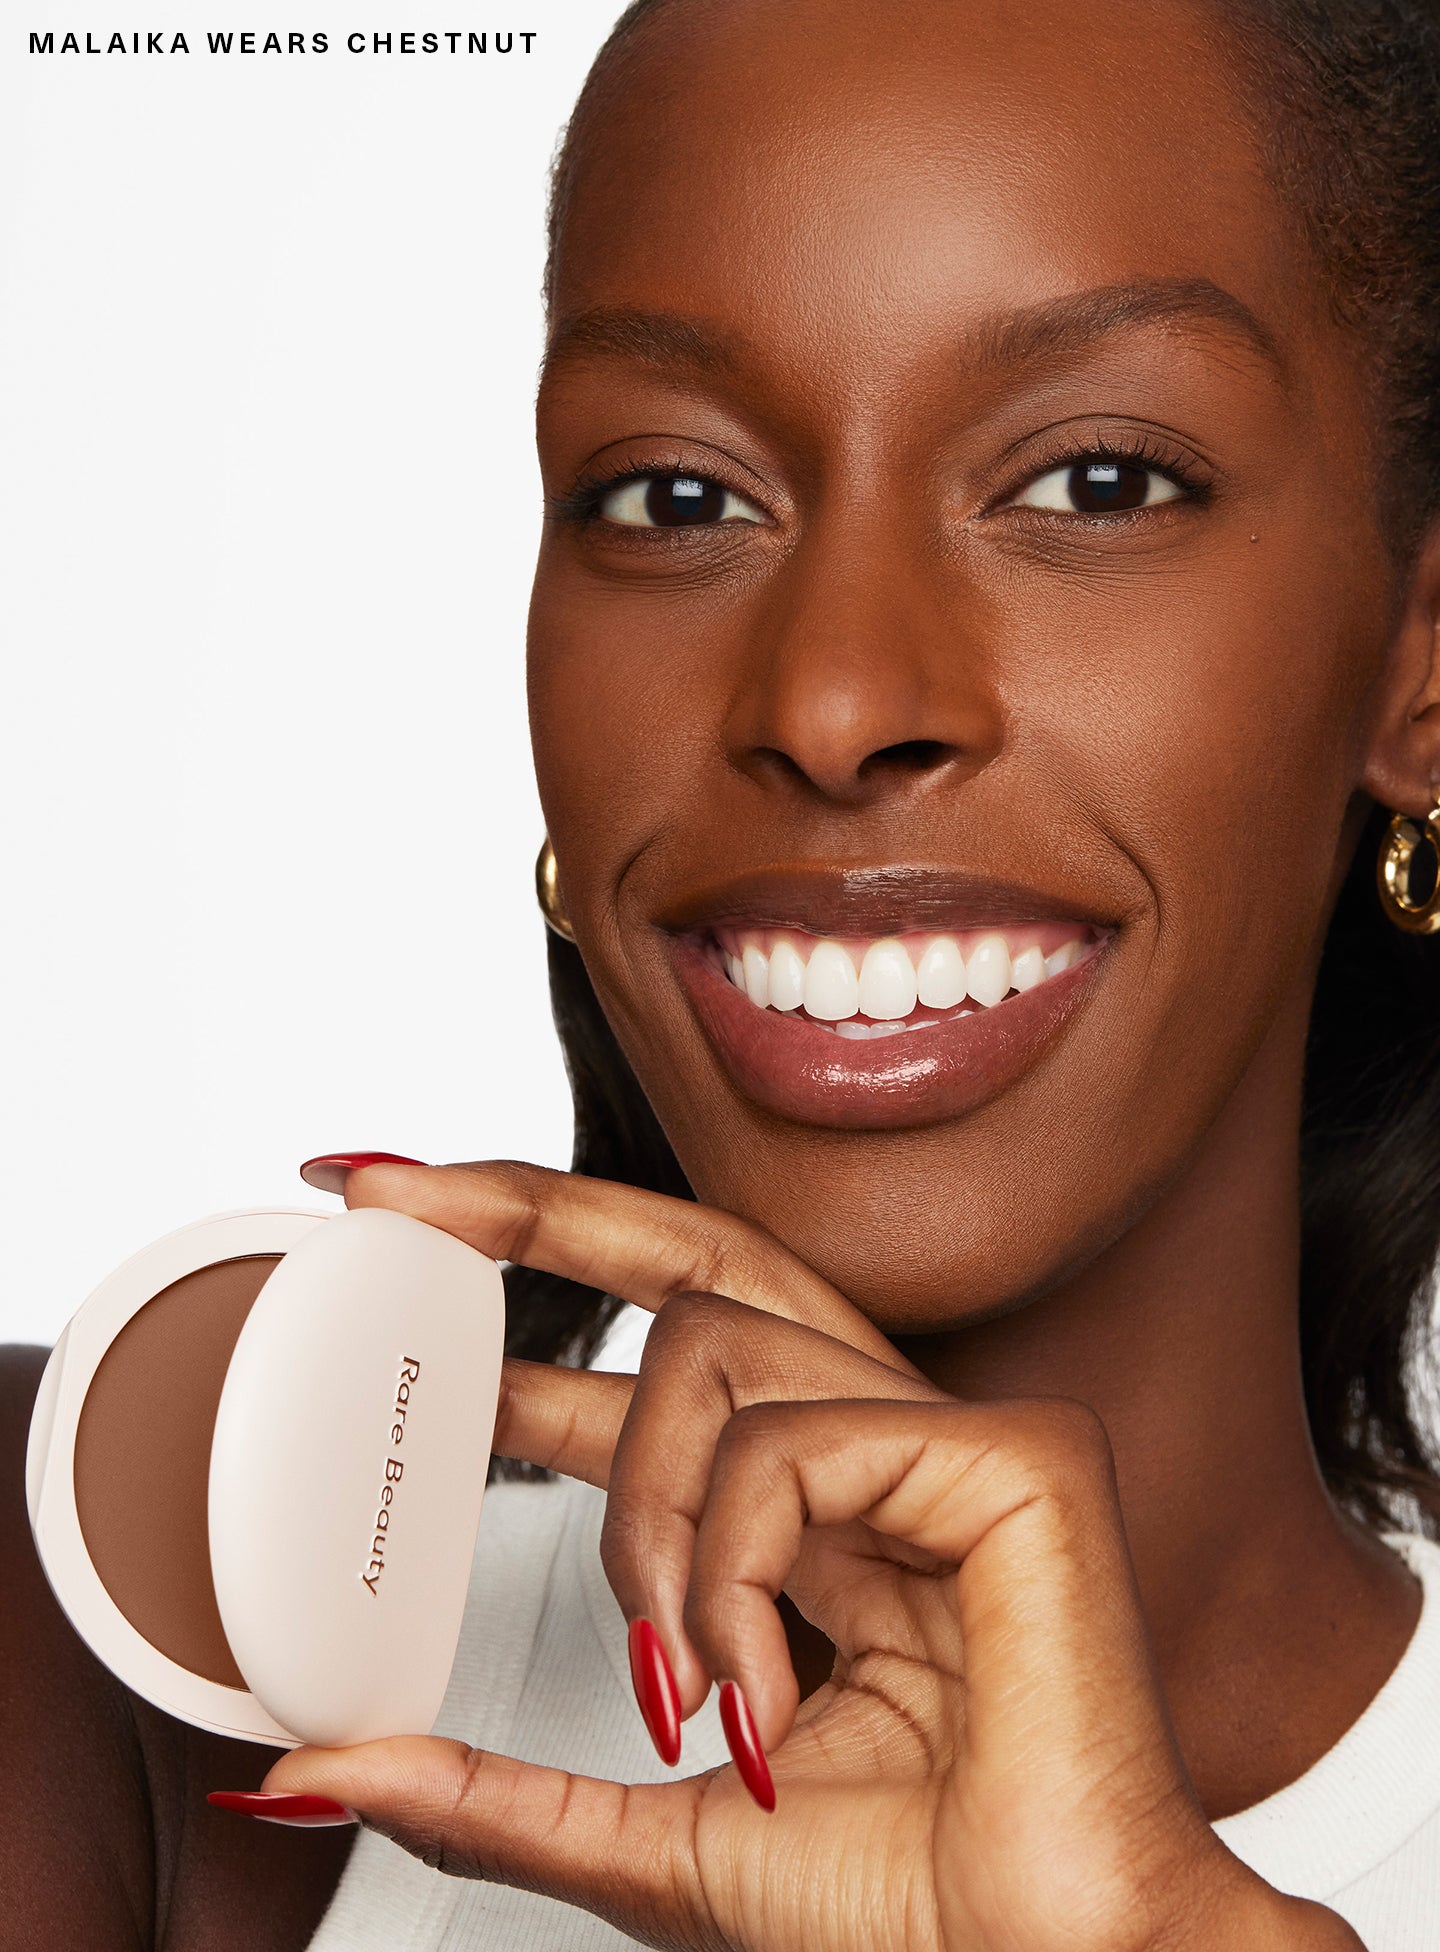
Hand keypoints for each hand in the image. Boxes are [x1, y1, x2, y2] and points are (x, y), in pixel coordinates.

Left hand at [248, 1161, 1361, 1951]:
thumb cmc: (909, 1910)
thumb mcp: (650, 1827)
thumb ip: (500, 1787)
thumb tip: (334, 1766)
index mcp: (822, 1512)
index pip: (672, 1354)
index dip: (546, 1288)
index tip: (412, 1244)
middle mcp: (883, 1449)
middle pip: (706, 1257)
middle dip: (544, 1209)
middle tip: (394, 1191)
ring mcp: (956, 1436)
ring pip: (713, 1349)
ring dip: (644, 1520)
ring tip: (673, 1677)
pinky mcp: (1015, 1454)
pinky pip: (789, 1442)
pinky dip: (732, 1569)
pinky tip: (758, 1688)